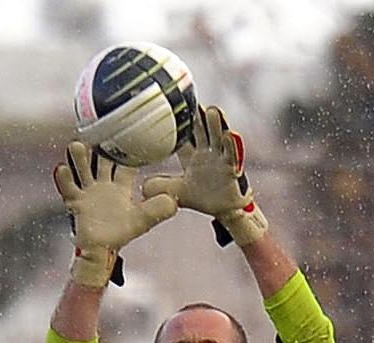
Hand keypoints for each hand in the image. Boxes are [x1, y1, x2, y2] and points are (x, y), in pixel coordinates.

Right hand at [55, 140, 176, 288]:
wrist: (100, 251)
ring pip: (84, 170)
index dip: (128, 149)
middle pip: (102, 161)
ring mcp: (89, 192)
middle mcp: (104, 185)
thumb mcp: (142, 220)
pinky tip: (62, 168)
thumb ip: (157, 210)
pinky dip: (64, 179)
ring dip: (80, 158)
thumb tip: (173, 202)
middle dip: (100, 148)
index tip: (128, 133)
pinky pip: (69, 188)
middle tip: (99, 131)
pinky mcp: (76, 202)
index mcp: (121, 187)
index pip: (126, 162)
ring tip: (77, 146)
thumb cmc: (120, 234)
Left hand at [143, 105, 268, 246]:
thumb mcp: (177, 191)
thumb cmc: (201, 197)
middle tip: (192, 100)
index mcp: (192, 154)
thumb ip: (161, 185)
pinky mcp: (232, 169)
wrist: (223, 211)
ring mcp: (221, 158)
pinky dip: (231, 145)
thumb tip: (141, 186)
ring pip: (218, 137)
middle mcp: (207, 152)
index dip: (179, 122)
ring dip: (216, 124)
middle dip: (198, 116)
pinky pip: (232, 155)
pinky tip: (228, 135)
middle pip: (202, 130)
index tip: (171, 104)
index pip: (184, 135)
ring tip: (212, 111)